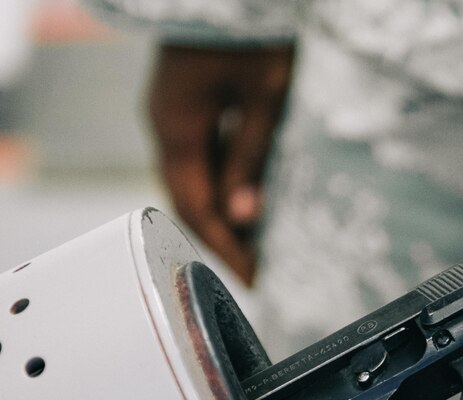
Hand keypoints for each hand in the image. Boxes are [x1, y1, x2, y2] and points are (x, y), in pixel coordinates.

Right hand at [147, 44, 293, 284]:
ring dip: (217, 211)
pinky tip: (243, 196)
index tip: (254, 278)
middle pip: (187, 197)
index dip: (225, 246)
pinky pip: (195, 153)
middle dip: (219, 237)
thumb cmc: (253, 27)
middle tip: (253, 270)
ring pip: (189, 177)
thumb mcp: (265, 96)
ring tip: (251, 243)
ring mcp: (170, 108)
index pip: (198, 207)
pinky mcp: (183, 97)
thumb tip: (243, 216)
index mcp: (178, 127)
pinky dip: (217, 181)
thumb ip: (252, 156)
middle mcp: (165, 122)